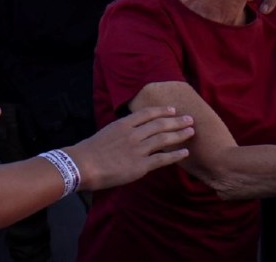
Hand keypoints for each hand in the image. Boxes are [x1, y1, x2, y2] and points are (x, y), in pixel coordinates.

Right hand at [67, 106, 193, 190]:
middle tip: (190, 119)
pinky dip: (175, 155)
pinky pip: (162, 159)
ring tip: (191, 131)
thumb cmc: (90, 151)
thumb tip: (130, 131)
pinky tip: (185, 152)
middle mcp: (134, 134)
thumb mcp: (107, 133)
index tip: (172, 110)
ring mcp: (138, 149)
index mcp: (124, 124)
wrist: (83, 165)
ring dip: (180, 134)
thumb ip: (121, 131)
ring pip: (164, 139)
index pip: (148, 113)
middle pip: (160, 124)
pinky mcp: (141, 166)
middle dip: (177, 121)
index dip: (162, 111)